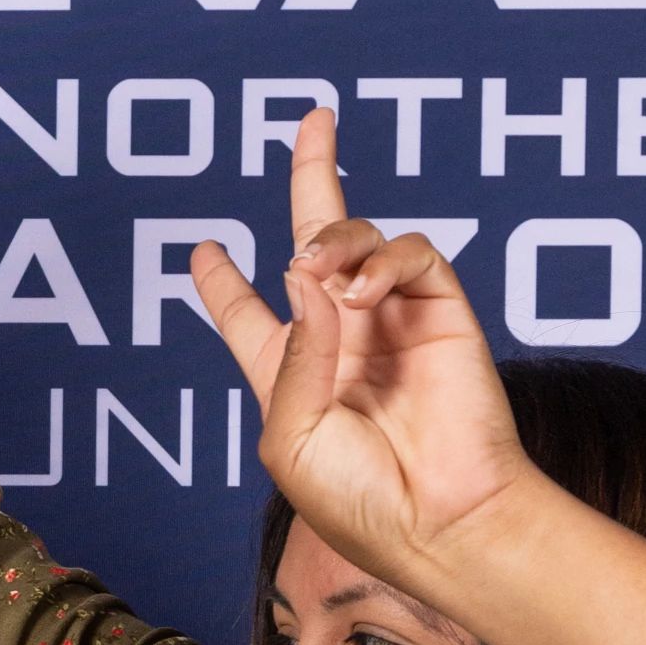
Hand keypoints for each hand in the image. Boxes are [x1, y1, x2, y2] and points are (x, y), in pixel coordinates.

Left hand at [190, 106, 534, 601]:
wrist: (440, 523)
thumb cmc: (360, 500)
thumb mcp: (290, 437)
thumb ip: (292, 355)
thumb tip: (306, 275)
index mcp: (293, 374)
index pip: (251, 315)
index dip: (223, 284)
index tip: (203, 252)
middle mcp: (343, 337)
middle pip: (318, 243)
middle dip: (315, 178)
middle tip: (315, 121)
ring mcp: (394, 321)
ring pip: (359, 240)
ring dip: (331, 240)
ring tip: (319, 273)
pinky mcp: (442, 314)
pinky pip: (412, 255)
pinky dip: (381, 260)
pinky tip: (360, 296)